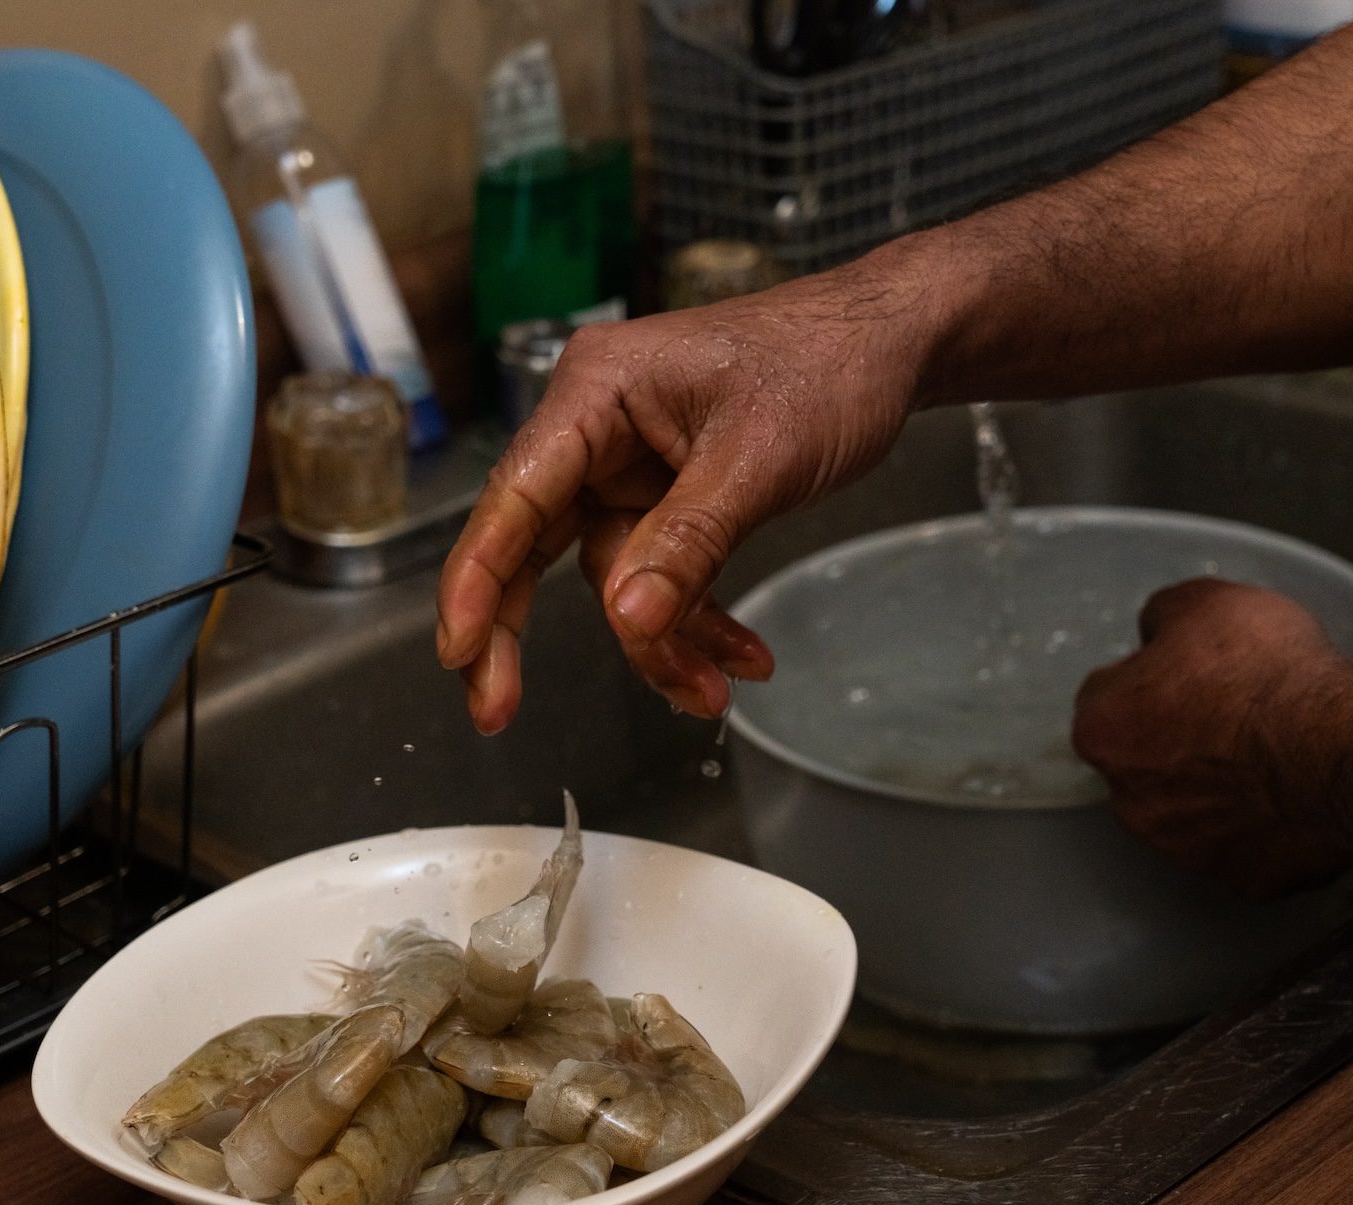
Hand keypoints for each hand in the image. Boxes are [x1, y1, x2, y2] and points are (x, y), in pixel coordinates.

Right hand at [436, 251, 943, 732]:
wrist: (893, 344)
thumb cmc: (828, 366)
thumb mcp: (759, 460)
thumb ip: (686, 544)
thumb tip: (625, 620)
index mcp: (596, 391)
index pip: (515, 493)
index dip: (476, 578)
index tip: (459, 651)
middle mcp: (596, 427)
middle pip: (530, 541)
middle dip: (522, 631)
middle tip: (496, 712)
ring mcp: (628, 464)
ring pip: (610, 576)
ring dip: (658, 641)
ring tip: (711, 690)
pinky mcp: (666, 494)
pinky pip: (658, 574)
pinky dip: (694, 620)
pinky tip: (740, 655)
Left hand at [1071, 578, 1352, 897]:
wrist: (1338, 745)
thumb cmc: (1263, 672)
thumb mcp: (1200, 604)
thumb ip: (1161, 619)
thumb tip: (1157, 632)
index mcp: (1102, 730)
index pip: (1110, 698)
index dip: (1154, 680)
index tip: (1193, 674)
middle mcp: (1128, 800)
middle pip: (1146, 762)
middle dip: (1181, 742)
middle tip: (1237, 717)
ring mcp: (1184, 848)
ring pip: (1193, 811)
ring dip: (1219, 790)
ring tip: (1272, 758)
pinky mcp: (1242, 880)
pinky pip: (1249, 848)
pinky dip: (1268, 829)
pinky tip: (1296, 801)